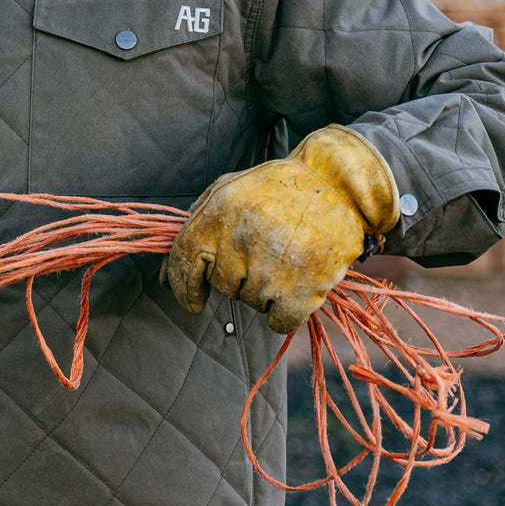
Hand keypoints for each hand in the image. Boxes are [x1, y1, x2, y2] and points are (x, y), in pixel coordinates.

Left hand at [161, 124, 399, 333]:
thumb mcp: (227, 190)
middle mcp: (239, 243)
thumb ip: (192, 226)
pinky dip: (284, 312)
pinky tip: (296, 286)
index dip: (183, 287)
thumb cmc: (277, 188)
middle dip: (239, 276)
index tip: (192, 301)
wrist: (340, 183)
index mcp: (217, 215)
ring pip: (250, 303)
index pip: (183, 263)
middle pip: (223, 286)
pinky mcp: (301, 292)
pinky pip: (277, 322)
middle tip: (265, 250)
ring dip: (265, 289)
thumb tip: (164, 275)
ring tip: (286, 256)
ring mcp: (270, 270)